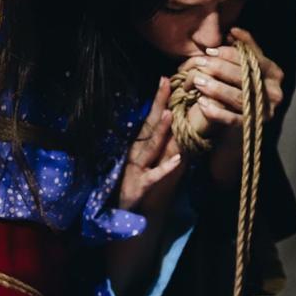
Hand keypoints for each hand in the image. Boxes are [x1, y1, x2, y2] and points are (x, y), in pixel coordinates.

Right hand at [118, 76, 184, 212]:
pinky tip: (178, 161)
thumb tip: (168, 125)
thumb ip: (153, 147)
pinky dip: (164, 169)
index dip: (157, 100)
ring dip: (161, 131)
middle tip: (166, 83)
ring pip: (151, 147)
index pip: (149, 119)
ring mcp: (137, 169)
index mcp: (137, 146)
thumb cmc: (130, 187)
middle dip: (158, 105)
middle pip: (149, 126)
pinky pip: (154, 177)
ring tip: (170, 114)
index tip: (166, 79)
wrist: (116, 216)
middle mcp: (136, 153)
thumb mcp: (142, 164)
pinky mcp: (140, 187)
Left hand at [180, 27, 283, 131]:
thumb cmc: (245, 80)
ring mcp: (265, 111)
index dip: (230, 54)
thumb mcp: (248, 62)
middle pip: (244, 78)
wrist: (246, 112)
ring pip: (238, 98)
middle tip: (200, 64)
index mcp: (275, 73)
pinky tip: (201, 103)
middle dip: (220, 70)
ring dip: (216, 89)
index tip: (210, 51)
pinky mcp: (252, 126)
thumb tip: (233, 31)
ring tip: (198, 81)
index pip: (251, 61)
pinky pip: (232, 119)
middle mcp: (274, 93)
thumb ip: (244, 47)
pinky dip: (216, 112)